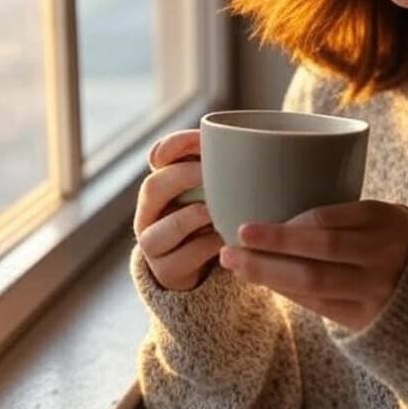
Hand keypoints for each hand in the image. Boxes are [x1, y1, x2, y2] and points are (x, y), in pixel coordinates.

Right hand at [134, 129, 223, 290]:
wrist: (205, 267)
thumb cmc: (217, 218)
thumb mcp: (219, 191)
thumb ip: (227, 168)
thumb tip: (258, 140)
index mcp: (162, 184)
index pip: (158, 156)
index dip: (175, 145)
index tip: (202, 138)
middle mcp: (149, 211)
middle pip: (153, 187)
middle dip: (183, 176)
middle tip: (211, 173)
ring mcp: (153, 242)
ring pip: (162, 227)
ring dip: (191, 216)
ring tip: (214, 210)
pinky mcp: (166, 270)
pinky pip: (183, 256)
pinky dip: (206, 246)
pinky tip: (224, 238)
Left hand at [218, 200, 407, 331]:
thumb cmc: (390, 243)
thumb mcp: (381, 218)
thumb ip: (342, 214)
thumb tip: (272, 210)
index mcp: (386, 219)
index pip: (328, 220)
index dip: (286, 226)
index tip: (246, 226)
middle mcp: (383, 255)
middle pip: (318, 252)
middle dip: (269, 249)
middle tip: (232, 244)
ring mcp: (375, 290)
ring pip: (312, 283)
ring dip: (267, 273)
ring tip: (235, 264)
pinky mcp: (364, 318)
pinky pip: (317, 304)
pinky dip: (286, 291)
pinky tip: (263, 281)